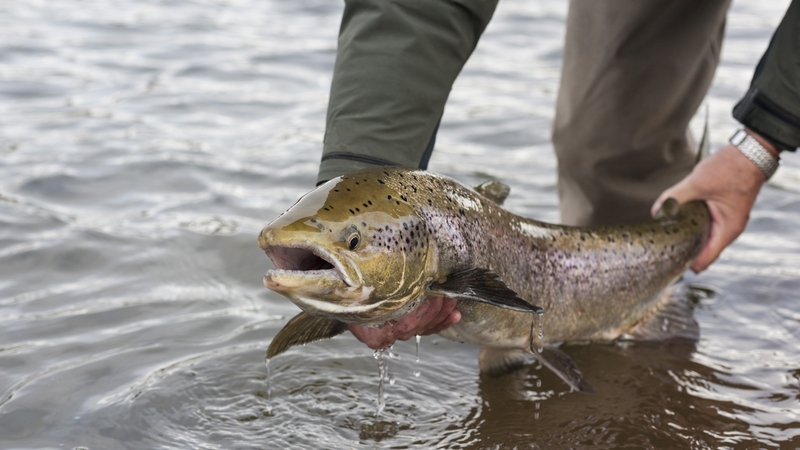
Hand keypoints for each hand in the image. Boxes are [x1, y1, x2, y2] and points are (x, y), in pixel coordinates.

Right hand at [347, 296, 460, 349]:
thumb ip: (369, 285)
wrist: (343, 296)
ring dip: (442, 313)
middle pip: (418, 327)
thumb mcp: (355, 287)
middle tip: (444, 288)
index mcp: (374, 333)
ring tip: (453, 298)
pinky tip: (455, 314)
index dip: (422, 311)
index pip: (404, 325)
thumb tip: (380, 267)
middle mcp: (387, 337)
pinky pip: (428, 329)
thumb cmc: (349, 290)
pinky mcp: (407, 328)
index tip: (431, 291)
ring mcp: (398, 334)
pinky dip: (443, 321)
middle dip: (436, 308)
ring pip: (425, 328)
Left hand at [652, 129, 777, 272]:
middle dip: (682, 250)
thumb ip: (675, 198)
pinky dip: (692, 225)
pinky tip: (676, 219)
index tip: (666, 260)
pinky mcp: (722, 211)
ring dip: (686, 236)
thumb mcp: (698, 183)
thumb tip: (656, 211)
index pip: (704, 261)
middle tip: (659, 247)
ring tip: (665, 234)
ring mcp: (726, 221)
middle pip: (701, 252)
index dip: (685, 264)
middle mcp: (728, 230)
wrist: (750, 151)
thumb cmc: (730, 168)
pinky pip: (704, 225)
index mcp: (727, 230)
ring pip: (702, 237)